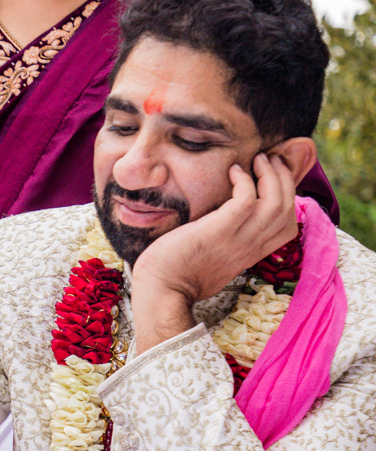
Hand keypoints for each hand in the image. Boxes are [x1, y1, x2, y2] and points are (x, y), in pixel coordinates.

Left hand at [132, 153, 298, 352]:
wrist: (161, 292)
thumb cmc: (177, 274)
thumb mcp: (212, 261)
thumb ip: (225, 245)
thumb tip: (219, 227)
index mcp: (250, 253)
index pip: (288, 227)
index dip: (288, 200)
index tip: (274, 180)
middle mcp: (250, 246)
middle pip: (287, 210)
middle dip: (285, 179)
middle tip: (270, 159)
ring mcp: (237, 240)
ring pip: (275, 203)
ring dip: (272, 175)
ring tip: (259, 158)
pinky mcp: (218, 232)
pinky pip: (246, 201)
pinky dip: (245, 181)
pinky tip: (232, 171)